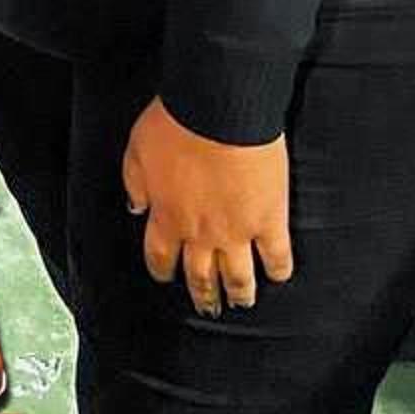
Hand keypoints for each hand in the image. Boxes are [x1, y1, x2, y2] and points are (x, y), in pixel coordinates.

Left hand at [123, 98, 292, 316]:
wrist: (219, 109)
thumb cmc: (177, 122)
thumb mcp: (137, 150)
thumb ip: (135, 183)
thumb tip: (136, 207)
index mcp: (167, 216)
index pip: (161, 256)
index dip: (162, 269)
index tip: (166, 274)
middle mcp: (200, 233)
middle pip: (200, 276)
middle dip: (202, 294)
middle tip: (206, 305)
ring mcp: (237, 231)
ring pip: (238, 277)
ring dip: (239, 293)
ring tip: (242, 301)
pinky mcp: (270, 220)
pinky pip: (277, 256)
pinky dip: (278, 270)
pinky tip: (279, 275)